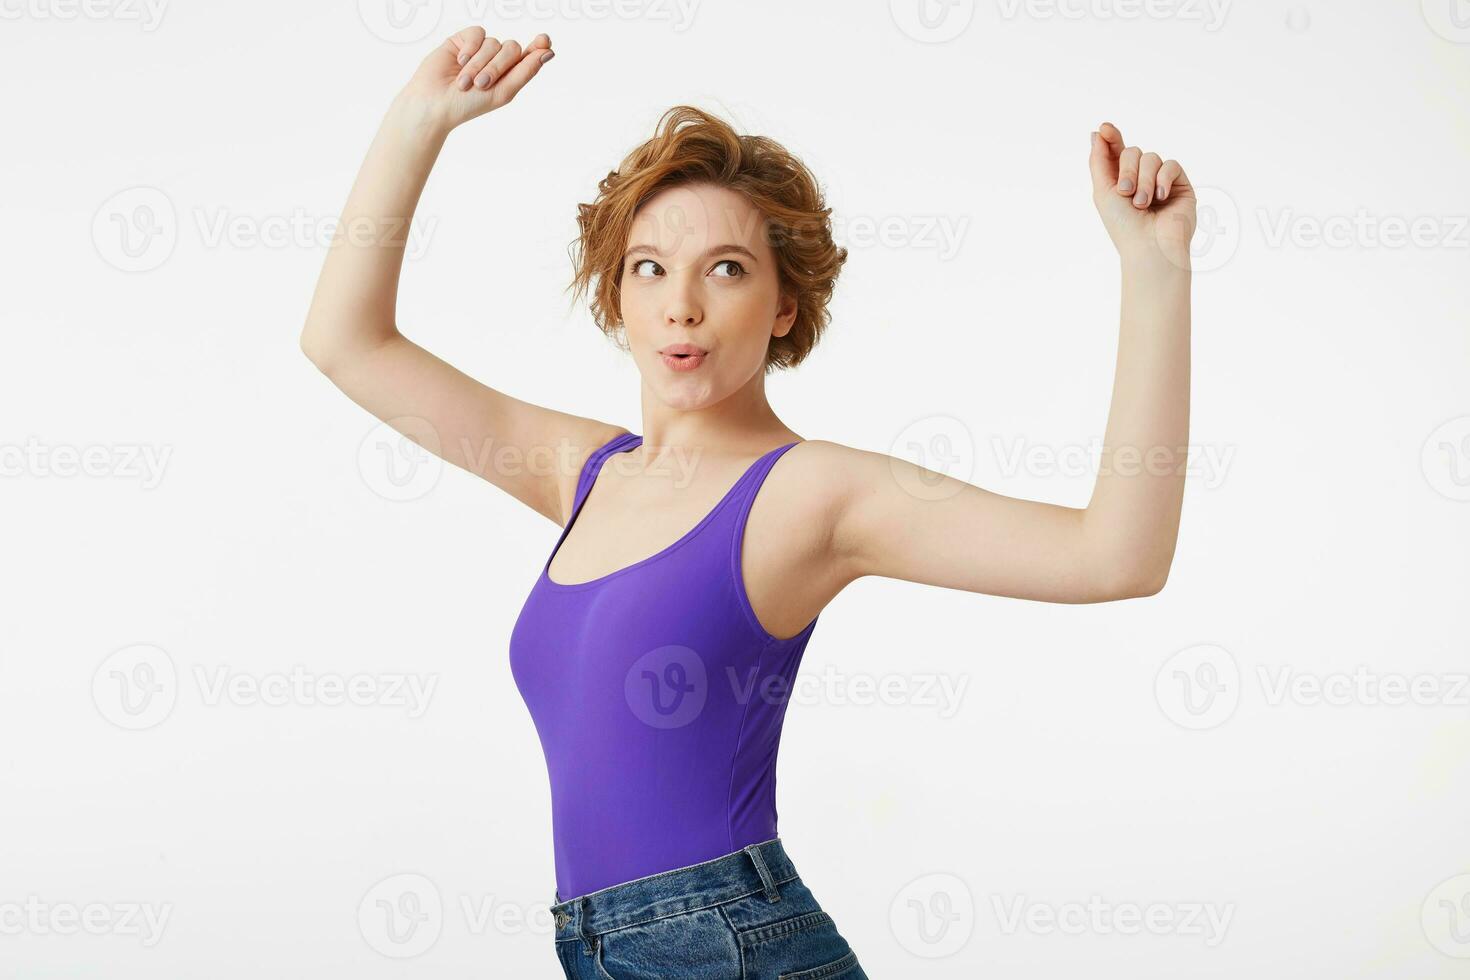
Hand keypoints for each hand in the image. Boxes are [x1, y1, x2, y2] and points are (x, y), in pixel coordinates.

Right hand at [399, 25, 554, 132]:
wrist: (434, 103)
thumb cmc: (467, 105)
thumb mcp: (503, 92)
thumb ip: (525, 71)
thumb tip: (548, 52)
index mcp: (509, 75)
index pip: (529, 55)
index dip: (538, 47)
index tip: (544, 40)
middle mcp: (496, 60)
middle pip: (512, 48)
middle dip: (497, 67)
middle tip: (480, 85)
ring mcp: (479, 50)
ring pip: (493, 43)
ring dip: (479, 64)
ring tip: (464, 82)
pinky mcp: (462, 40)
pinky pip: (477, 34)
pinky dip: (470, 49)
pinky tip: (460, 61)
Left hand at [1088, 122, 1195, 269]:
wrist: (1150, 247)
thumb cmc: (1124, 226)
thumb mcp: (1103, 191)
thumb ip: (1098, 161)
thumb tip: (1097, 133)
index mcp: (1120, 181)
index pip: (1116, 152)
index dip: (1111, 138)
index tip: (1105, 128)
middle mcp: (1140, 179)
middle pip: (1133, 152)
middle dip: (1127, 170)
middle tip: (1125, 193)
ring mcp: (1161, 181)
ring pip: (1151, 157)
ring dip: (1144, 180)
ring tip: (1143, 204)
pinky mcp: (1180, 185)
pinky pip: (1170, 165)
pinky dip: (1162, 179)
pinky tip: (1160, 197)